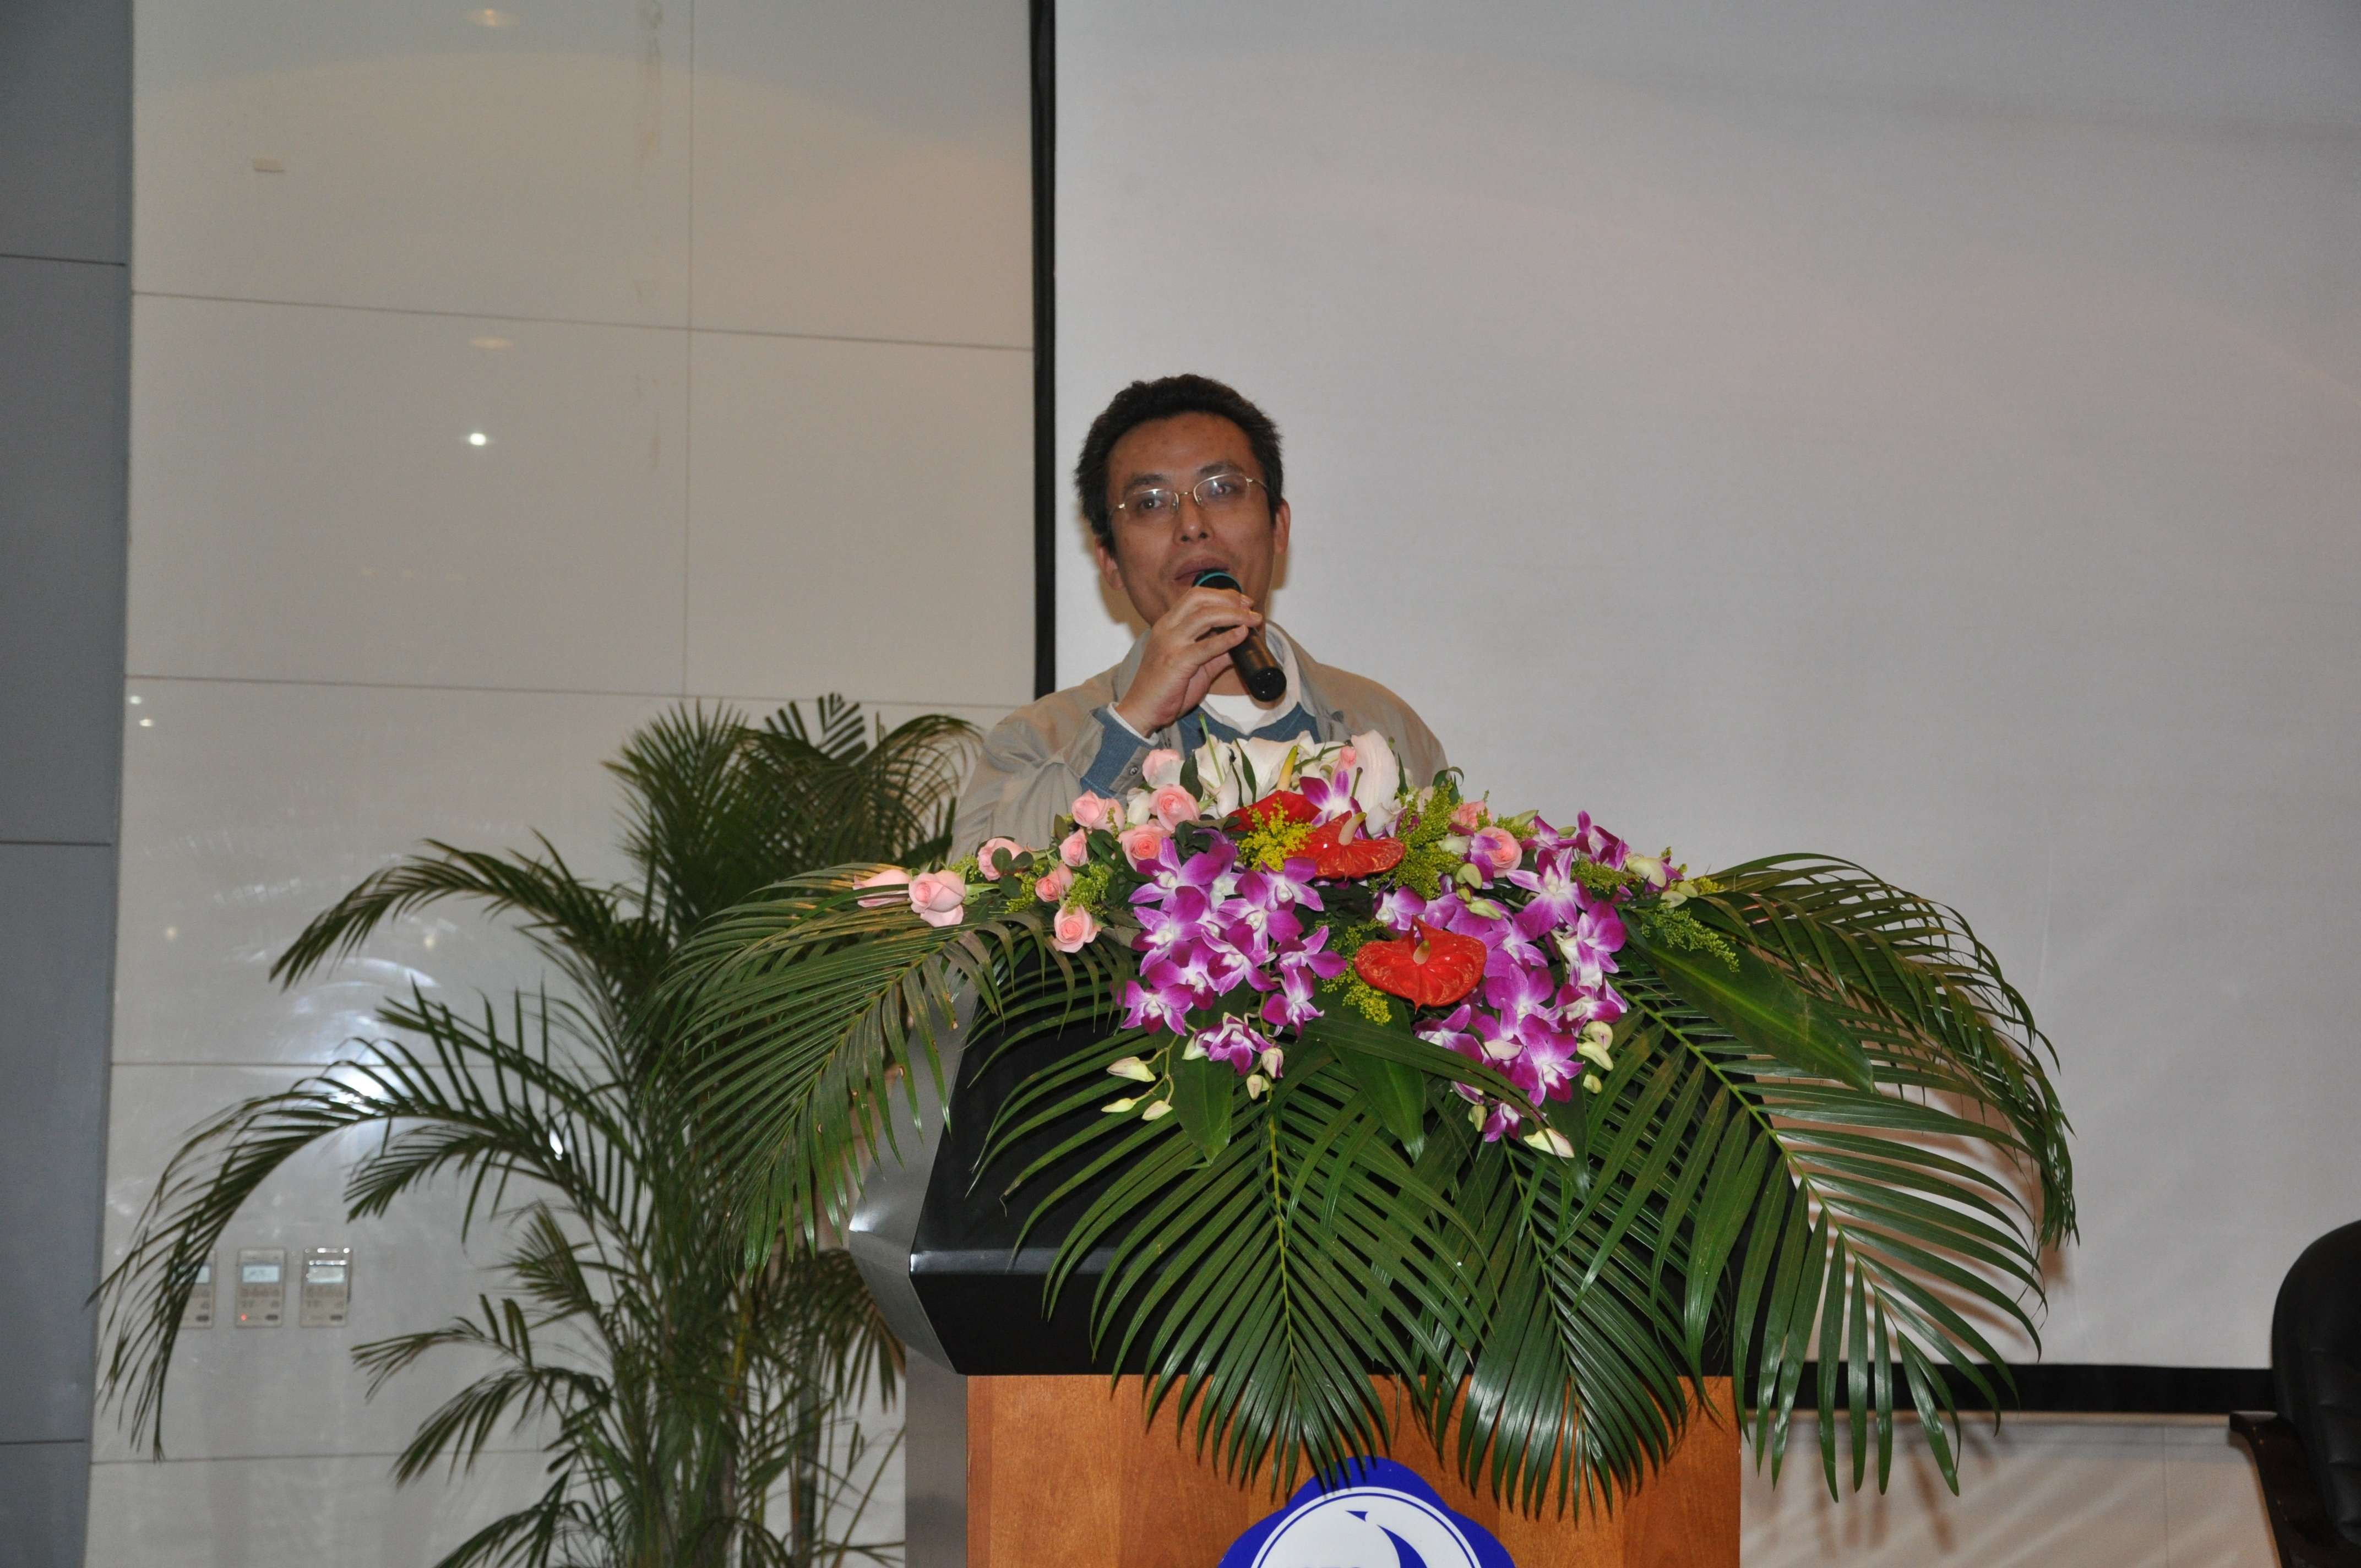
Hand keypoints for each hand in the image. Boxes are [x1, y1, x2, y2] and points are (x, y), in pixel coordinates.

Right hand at [1113, 586, 1262, 735]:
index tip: (1243, 602)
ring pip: (1205, 616)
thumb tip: (1239, 644)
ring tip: (1253, 620)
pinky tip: (1241, 634)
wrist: (1142, 710)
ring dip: (1234, 615)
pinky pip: (1206, 646)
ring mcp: (1170, 643)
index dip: (1222, 595)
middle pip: (1200, 599)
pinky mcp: (1176, 662)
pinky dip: (1227, 638)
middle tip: (1250, 607)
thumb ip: (1216, 653)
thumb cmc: (1165, 689)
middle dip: (1229, 599)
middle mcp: (1167, 628)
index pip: (1195, 597)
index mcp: (1168, 625)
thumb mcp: (1195, 665)